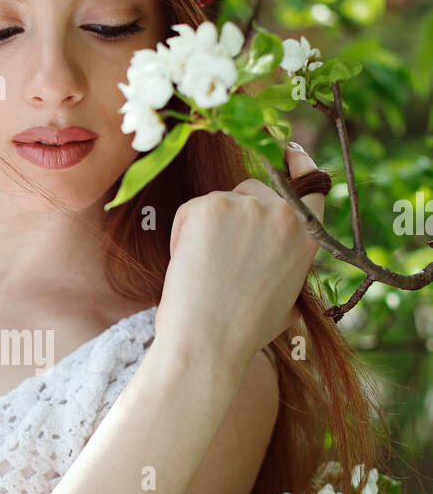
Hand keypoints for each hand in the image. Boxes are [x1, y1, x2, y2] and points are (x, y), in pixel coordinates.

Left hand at [153, 144, 326, 364]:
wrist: (209, 343)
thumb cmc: (241, 333)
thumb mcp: (286, 302)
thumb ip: (288, 270)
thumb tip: (282, 275)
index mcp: (309, 237)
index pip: (311, 184)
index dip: (298, 165)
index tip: (288, 151)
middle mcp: (284, 215)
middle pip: (251, 190)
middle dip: (232, 214)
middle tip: (220, 260)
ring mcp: (248, 207)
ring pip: (217, 202)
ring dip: (205, 231)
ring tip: (207, 274)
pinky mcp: (212, 206)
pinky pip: (190, 211)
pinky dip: (182, 236)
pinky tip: (191, 267)